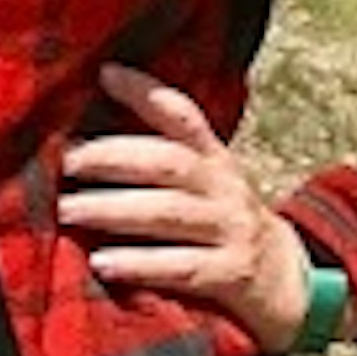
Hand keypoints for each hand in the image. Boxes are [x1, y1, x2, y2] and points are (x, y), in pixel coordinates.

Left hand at [58, 66, 317, 351]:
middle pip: (169, 163)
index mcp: (215, 162)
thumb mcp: (206, 188)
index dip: (147, 92)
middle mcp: (224, 189)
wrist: (288, 283)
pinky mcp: (231, 275)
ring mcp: (231, 230)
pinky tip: (102, 263)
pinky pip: (181, 267)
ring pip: (169, 213)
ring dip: (115, 210)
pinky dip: (139, 264)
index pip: (184, 117)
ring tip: (70, 210)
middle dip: (115, 158)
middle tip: (68, 163)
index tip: (106, 73)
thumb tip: (87, 146)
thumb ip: (162, 166)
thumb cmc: (225, 230)